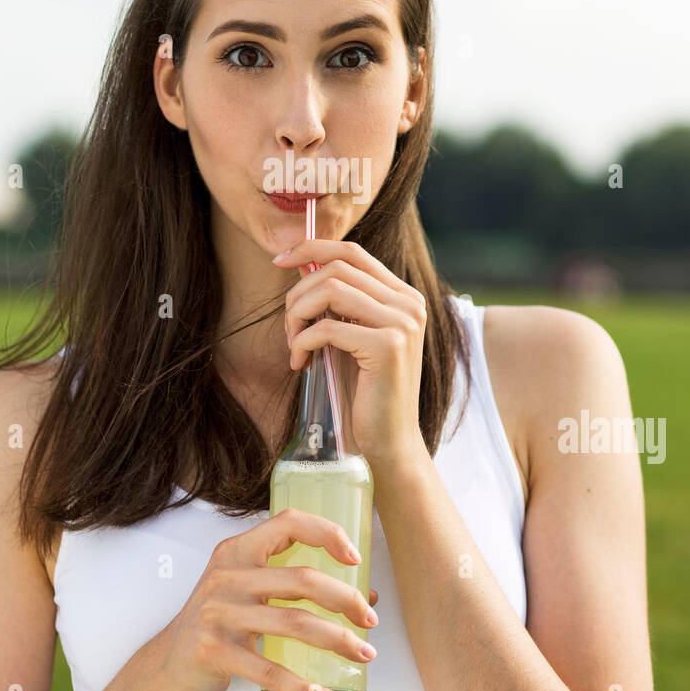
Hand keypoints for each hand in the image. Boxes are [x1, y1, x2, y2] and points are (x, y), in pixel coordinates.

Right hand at [143, 509, 379, 690]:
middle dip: (347, 600)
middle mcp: (226, 574)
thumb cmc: (219, 626)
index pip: (288, 522)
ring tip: (364, 654)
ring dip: (339, 640)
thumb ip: (293, 588)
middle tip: (371, 621)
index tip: (355, 558)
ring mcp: (218, 612)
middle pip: (302, 579)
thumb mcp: (247, 594)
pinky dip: (305, 688)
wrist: (164, 669)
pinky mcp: (213, 650)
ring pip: (295, 622)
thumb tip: (366, 596)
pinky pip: (270, 670)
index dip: (327, 533)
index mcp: (237, 550)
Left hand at [274, 237, 427, 467]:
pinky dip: (303, 341)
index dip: (312, 248)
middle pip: (337, 267)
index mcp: (404, 296)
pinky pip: (327, 327)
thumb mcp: (351, 337)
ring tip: (293, 344)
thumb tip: (301, 266)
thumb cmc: (365, 392)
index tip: (280, 259)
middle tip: (287, 327)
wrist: (389, 442)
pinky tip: (300, 362)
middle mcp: (409, 303)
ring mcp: (402, 323)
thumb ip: (338, 303)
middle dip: (299, 293)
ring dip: (298, 315)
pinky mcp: (389, 346)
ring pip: (330, 289)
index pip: (353, 252)